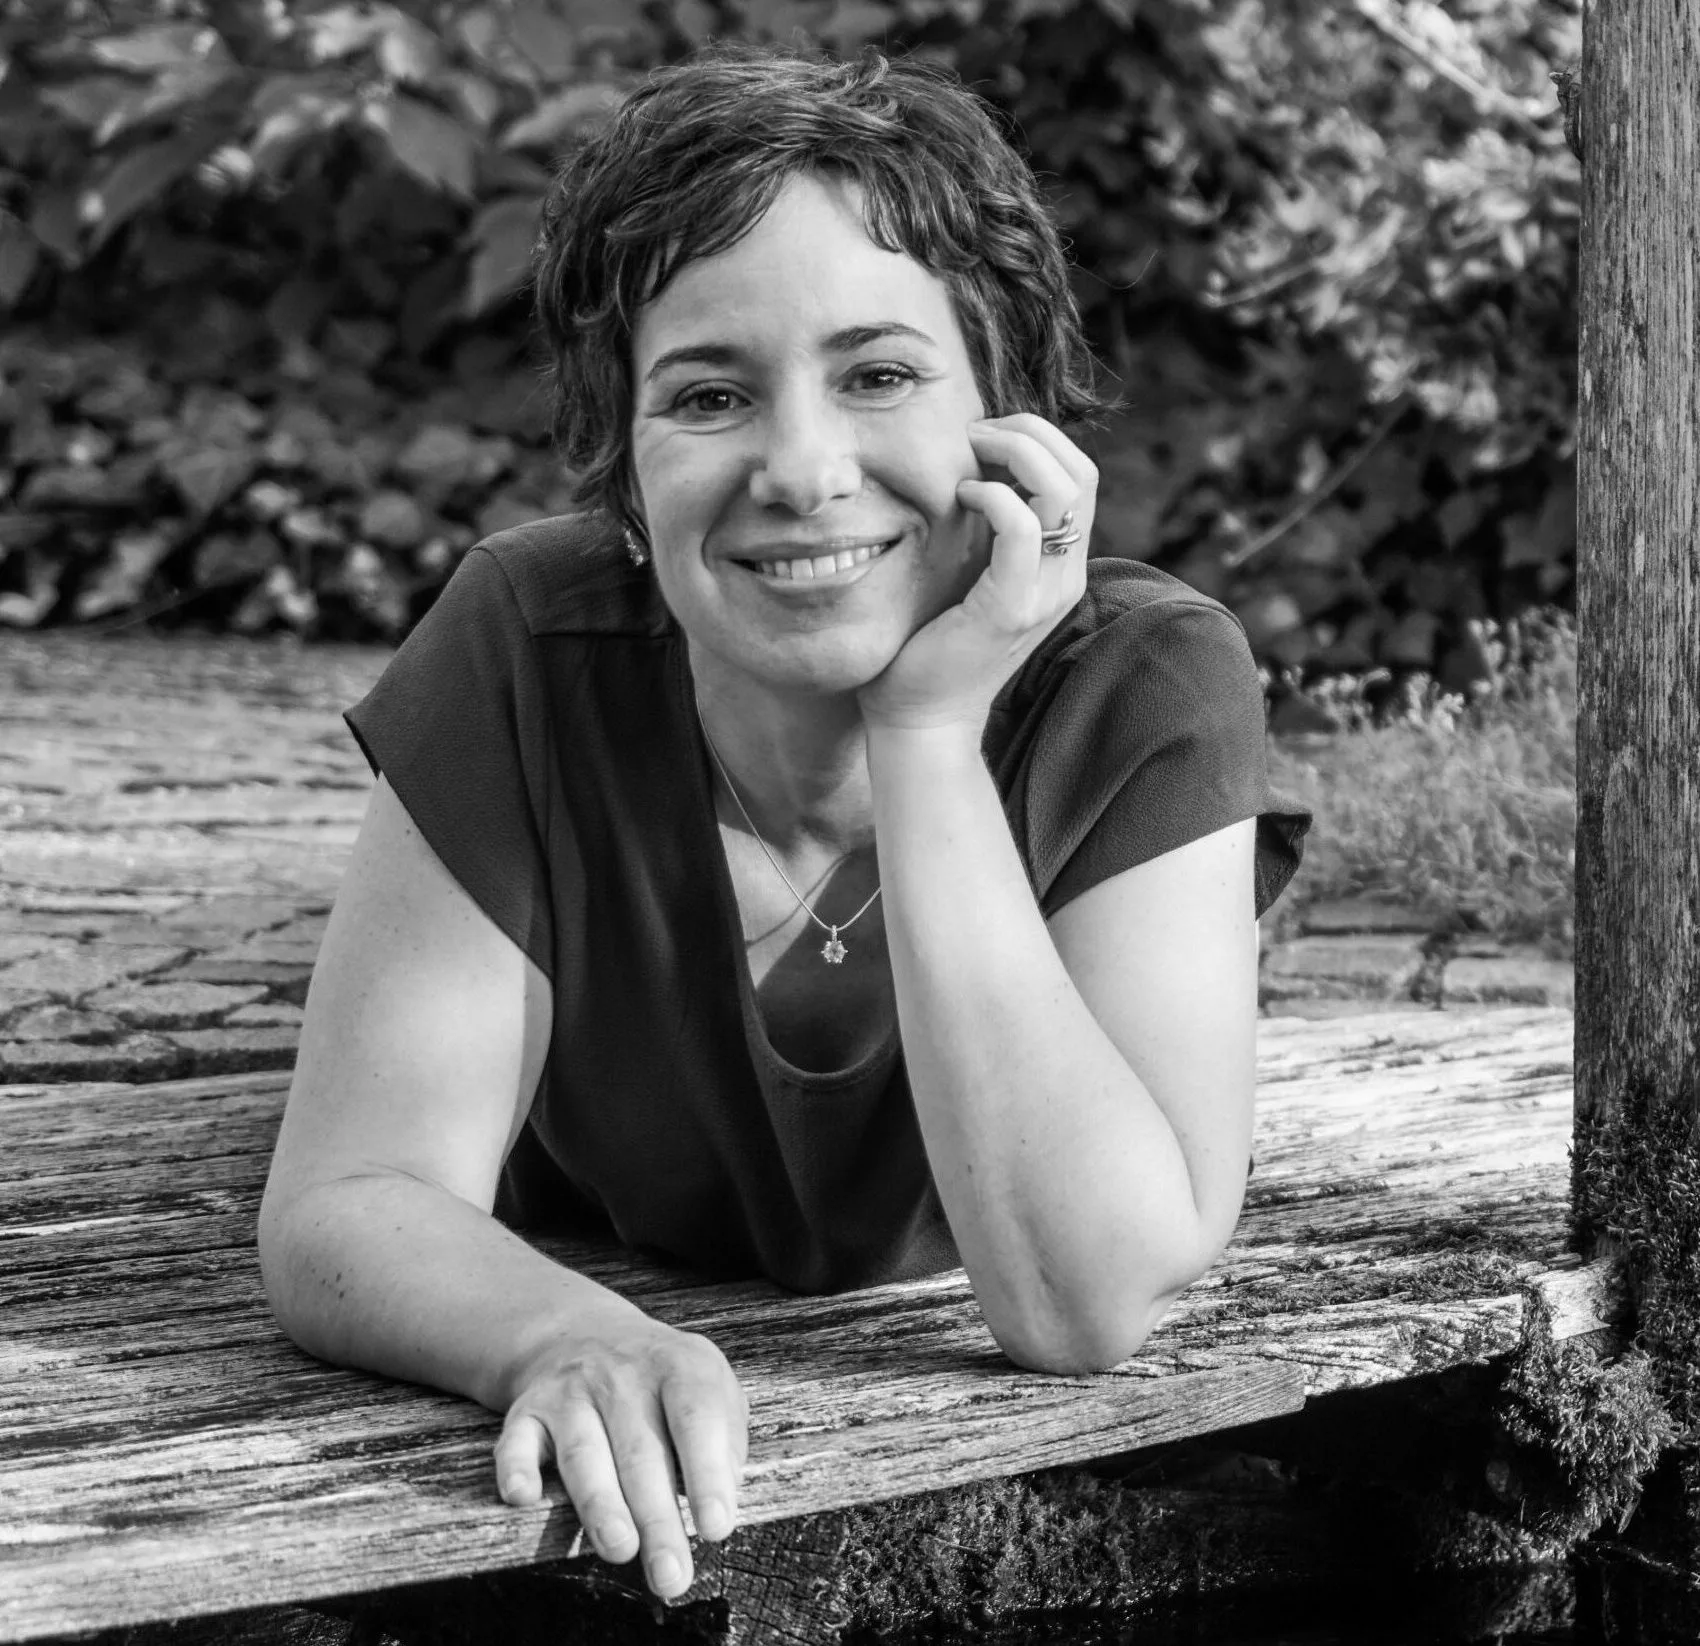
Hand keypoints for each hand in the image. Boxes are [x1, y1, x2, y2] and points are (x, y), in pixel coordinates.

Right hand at [494, 1302, 748, 1602]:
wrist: (585, 1333)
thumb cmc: (664, 1383)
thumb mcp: (710, 1384)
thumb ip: (725, 1437)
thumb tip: (722, 1497)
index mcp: (678, 1367)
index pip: (696, 1417)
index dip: (708, 1473)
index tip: (716, 1527)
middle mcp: (621, 1376)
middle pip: (641, 1452)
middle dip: (657, 1517)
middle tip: (672, 1574)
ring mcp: (571, 1393)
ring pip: (584, 1454)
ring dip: (601, 1505)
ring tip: (621, 1549)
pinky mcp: (528, 1412)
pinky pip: (516, 1442)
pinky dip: (515, 1469)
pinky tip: (523, 1497)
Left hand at [857, 412, 1096, 735]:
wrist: (920, 716)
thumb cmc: (929, 641)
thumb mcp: (966, 571)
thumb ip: (982, 529)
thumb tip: (967, 465)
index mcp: (1058, 565)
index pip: (1078, 474)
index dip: (1037, 437)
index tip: (981, 436)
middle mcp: (1062, 577)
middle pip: (1080, 470)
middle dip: (1028, 431)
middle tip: (974, 433)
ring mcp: (1042, 593)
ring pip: (1062, 488)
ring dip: (1013, 451)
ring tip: (968, 456)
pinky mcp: (1009, 608)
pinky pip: (1020, 528)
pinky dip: (992, 496)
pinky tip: (960, 496)